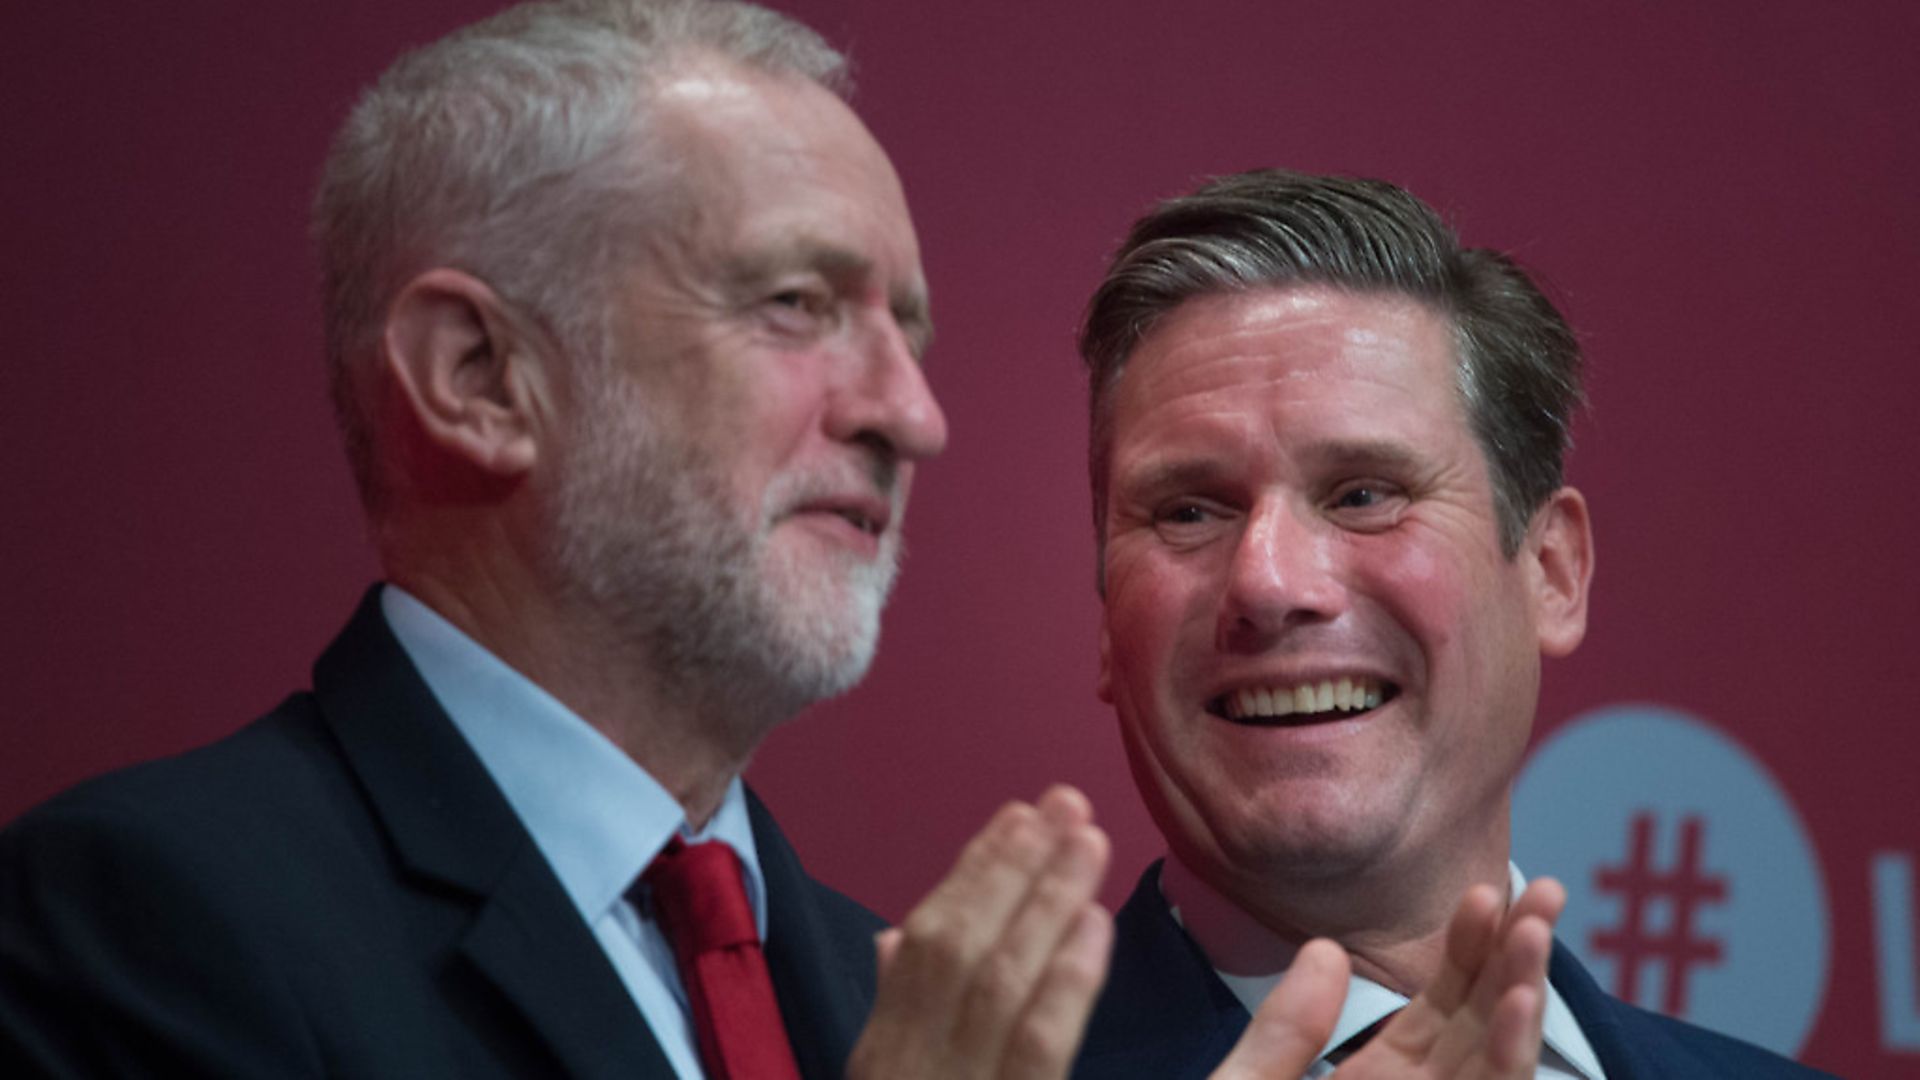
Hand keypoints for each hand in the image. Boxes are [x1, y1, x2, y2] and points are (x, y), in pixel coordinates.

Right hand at [847, 786, 1112, 1079]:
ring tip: (1087, 840)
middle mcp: (911, 1058)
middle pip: (960, 945)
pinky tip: (1095, 923)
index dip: (972, 873)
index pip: (925, 940)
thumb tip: (892, 938)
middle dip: (1013, 865)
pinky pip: (1038, 1044)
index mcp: (886, 1045)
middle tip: (1065, 803)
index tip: (1017, 815)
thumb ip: (895, 1009)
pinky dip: (1067, 979)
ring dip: (1046, 899)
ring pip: (1001, 979)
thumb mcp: (884, 1078)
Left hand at [1210, 878, 1566, 1078]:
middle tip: (1546, 890)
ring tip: (1534, 931)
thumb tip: (1326, 949)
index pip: (1435, 1014)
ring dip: (1520, 999)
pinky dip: (1507, 1059)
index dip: (1464, 954)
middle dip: (1515, 963)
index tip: (1483, 892)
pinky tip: (1516, 1006)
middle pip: (1478, 1032)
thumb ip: (1281, 1036)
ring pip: (1493, 1066)